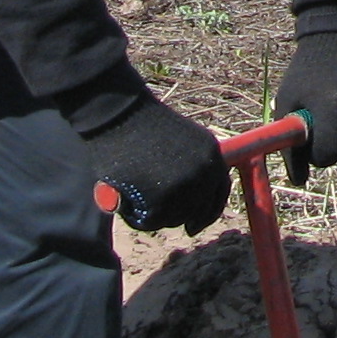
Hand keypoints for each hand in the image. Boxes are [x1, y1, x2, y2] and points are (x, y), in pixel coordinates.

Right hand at [80, 93, 229, 234]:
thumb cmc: (138, 123)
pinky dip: (136, 217)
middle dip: (176, 217)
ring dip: (153, 215)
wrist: (117, 111)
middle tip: (153, 213)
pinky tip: (124, 201)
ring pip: (173, 219)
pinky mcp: (162, 199)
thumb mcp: (178, 140)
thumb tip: (188, 202)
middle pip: (197, 211)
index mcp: (212, 154)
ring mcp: (186, 186)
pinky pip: (151, 222)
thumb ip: (190, 166)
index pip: (219, 192)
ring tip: (132, 196)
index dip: (207, 213)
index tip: (193, 226)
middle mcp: (205, 172)